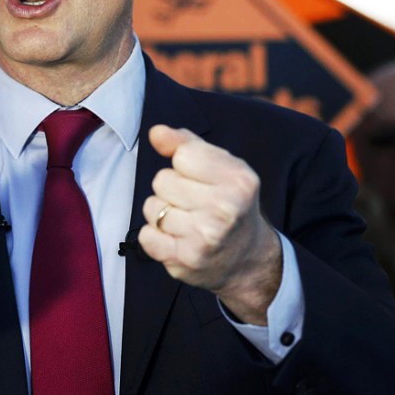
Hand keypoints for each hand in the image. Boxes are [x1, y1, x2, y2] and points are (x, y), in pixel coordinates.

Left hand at [137, 125, 281, 323]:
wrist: (247, 259)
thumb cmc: (229, 203)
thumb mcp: (221, 167)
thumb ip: (186, 144)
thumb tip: (156, 133)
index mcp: (238, 180)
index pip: (182, 155)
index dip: (184, 164)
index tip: (199, 178)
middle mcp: (225, 208)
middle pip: (162, 181)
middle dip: (171, 189)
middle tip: (193, 203)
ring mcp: (205, 237)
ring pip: (152, 208)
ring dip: (163, 214)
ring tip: (187, 221)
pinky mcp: (186, 260)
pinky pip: (146, 237)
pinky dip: (155, 237)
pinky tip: (177, 239)